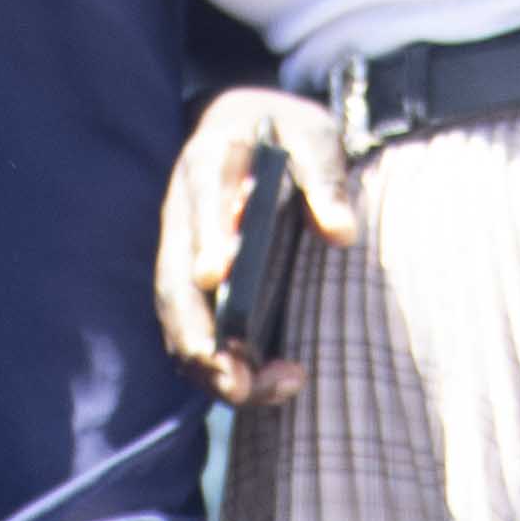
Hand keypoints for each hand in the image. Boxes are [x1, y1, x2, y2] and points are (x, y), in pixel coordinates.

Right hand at [153, 88, 352, 404]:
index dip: (206, 238)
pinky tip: (260, 386)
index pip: (201, 200)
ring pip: (178, 318)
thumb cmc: (285, 133)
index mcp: (208, 163)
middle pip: (177, 280)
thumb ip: (326, 178)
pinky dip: (216, 366)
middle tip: (235, 378)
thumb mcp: (313, 134)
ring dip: (207, 363)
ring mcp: (181, 253)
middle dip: (199, 333)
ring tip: (252, 393)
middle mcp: (183, 214)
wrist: (249, 127)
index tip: (216, 275)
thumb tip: (342, 233)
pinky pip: (190, 333)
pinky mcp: (190, 285)